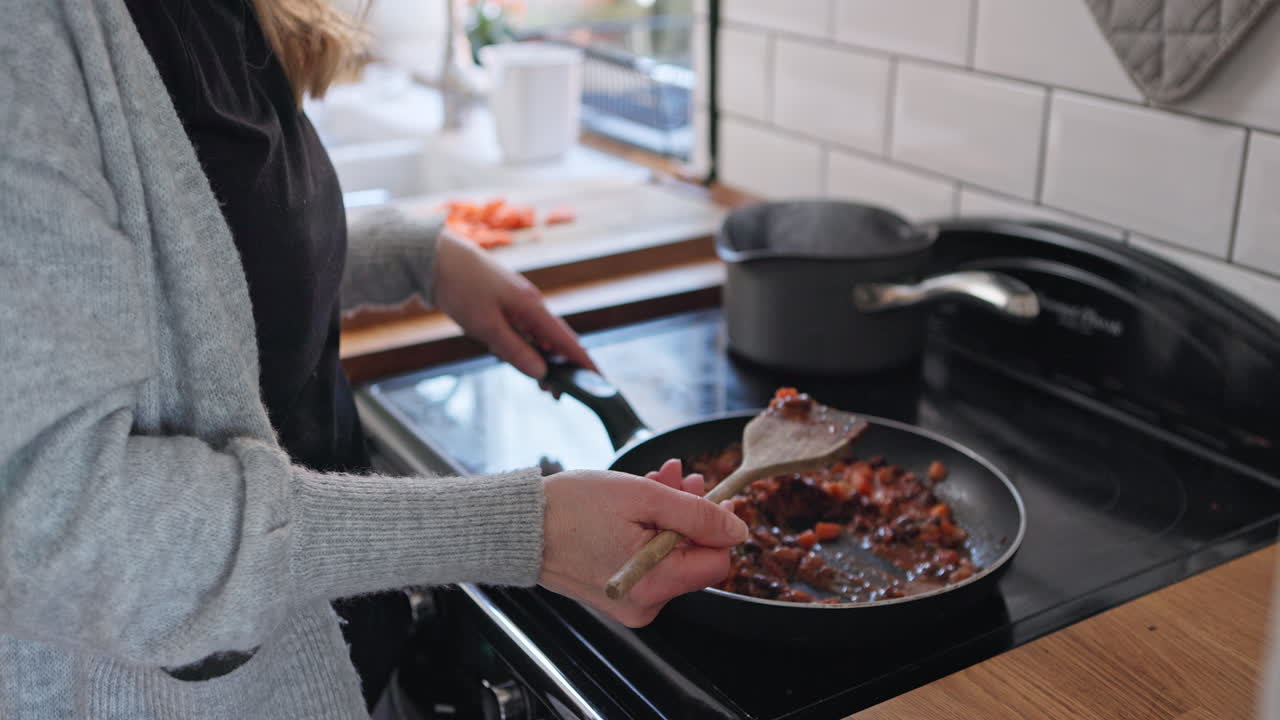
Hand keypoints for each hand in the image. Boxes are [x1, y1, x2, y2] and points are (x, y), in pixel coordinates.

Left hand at [432, 229, 595, 378]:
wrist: (436, 257)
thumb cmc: (461, 287)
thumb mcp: (486, 326)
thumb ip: (515, 351)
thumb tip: (541, 373)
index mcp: (532, 307)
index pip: (567, 340)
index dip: (584, 362)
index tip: (599, 380)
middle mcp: (531, 304)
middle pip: (556, 340)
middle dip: (563, 367)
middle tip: (560, 394)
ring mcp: (518, 303)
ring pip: (538, 337)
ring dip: (543, 360)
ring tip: (543, 385)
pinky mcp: (504, 303)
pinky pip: (523, 330)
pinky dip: (526, 347)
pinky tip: (519, 358)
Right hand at [540, 462, 747, 626]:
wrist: (519, 526)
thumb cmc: (570, 509)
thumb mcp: (643, 497)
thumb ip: (696, 514)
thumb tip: (737, 530)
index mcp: (654, 585)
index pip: (716, 562)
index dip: (717, 526)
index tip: (709, 495)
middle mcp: (644, 603)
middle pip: (691, 556)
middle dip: (689, 512)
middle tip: (678, 476)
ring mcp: (628, 601)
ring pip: (669, 554)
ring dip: (668, 515)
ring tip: (656, 481)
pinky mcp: (615, 592)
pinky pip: (646, 560)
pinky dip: (647, 530)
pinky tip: (638, 502)